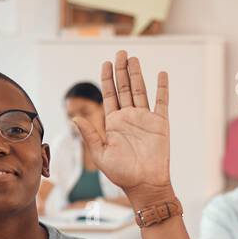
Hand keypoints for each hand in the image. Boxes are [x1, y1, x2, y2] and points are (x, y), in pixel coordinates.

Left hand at [73, 51, 171, 205]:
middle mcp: (129, 118)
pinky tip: (161, 74)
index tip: (105, 63)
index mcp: (114, 123)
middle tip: (120, 52)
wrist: (145, 185)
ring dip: (137, 74)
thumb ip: (89, 134)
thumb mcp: (100, 154)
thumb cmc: (122, 174)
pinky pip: (162, 102)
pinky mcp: (160, 124)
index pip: (109, 95)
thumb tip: (75, 117)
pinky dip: (162, 88)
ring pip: (140, 91)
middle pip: (124, 88)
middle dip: (121, 70)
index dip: (107, 79)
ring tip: (133, 58)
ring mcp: (145, 119)